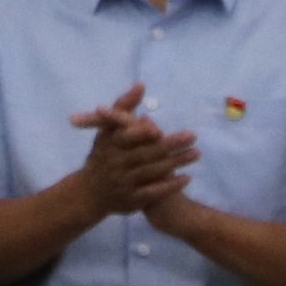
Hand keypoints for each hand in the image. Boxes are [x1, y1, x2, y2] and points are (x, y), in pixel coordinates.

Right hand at [69, 86, 199, 214]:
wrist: (89, 193)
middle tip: (192, 137)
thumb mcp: (106, 131)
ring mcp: (123, 183)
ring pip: (153, 172)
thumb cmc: (103, 156)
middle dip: (170, 145)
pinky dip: (170, 185)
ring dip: (176, 163)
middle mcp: (115, 163)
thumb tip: (141, 85)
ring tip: (196, 154)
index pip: (126, 137)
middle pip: (146, 154)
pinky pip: (154, 192)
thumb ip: (123, 108)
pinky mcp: (132, 200)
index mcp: (109, 144)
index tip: (158, 130)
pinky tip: (187, 178)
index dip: (141, 134)